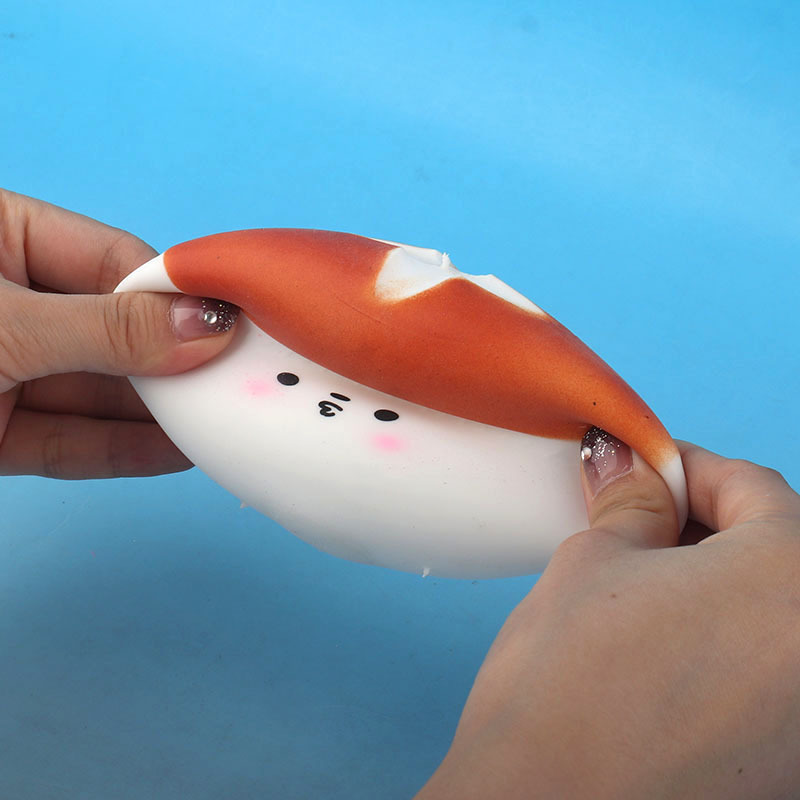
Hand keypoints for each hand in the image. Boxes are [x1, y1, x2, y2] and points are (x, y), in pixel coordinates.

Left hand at [0, 190, 238, 477]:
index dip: (173, 296)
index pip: (109, 260)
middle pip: (110, 331)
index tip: (233, 327)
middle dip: (171, 362)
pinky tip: (176, 455)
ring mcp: (0, 371)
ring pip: (94, 392)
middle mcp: (8, 304)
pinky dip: (118, 451)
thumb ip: (108, 328)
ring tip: (225, 424)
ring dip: (156, 415)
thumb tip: (209, 325)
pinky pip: (65, 440)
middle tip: (240, 383)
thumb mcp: (6, 323)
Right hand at [416, 436, 799, 798]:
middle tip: (635, 521)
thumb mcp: (592, 563)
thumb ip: (631, 502)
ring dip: (715, 583)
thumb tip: (630, 465)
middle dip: (702, 524)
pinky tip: (662, 650)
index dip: (685, 467)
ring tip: (642, 585)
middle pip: (774, 550)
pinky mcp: (785, 769)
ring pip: (770, 614)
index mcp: (795, 581)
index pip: (752, 487)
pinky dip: (724, 645)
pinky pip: (766, 676)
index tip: (642, 470)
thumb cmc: (564, 689)